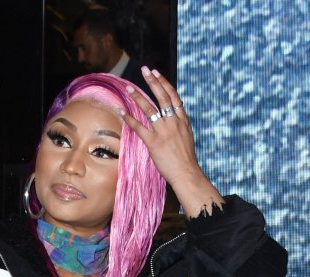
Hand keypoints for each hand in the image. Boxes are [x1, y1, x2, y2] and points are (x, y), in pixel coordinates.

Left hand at [120, 68, 223, 217]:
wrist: (187, 173)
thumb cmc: (186, 159)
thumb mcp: (187, 137)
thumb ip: (179, 125)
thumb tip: (173, 118)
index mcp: (182, 120)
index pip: (173, 96)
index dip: (164, 83)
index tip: (156, 73)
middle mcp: (173, 122)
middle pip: (162, 97)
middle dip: (153, 81)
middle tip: (145, 69)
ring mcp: (163, 132)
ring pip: (149, 109)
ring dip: (138, 97)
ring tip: (129, 88)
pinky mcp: (154, 143)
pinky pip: (139, 128)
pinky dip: (129, 119)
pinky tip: (122, 112)